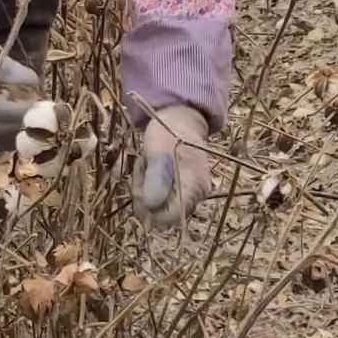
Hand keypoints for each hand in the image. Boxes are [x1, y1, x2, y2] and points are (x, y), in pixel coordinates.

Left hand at [132, 105, 212, 228]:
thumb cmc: (169, 132)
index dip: (148, 207)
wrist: (180, 120)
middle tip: (144, 167)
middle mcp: (198, 196)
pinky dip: (150, 185)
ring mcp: (192, 194)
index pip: (168, 217)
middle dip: (145, 194)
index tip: (139, 186)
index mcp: (195, 187)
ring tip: (147, 163)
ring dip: (146, 188)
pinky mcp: (184, 191)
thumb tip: (151, 206)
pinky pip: (161, 198)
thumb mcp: (158, 150)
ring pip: (159, 206)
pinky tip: (151, 168)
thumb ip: (156, 177)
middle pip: (162, 213)